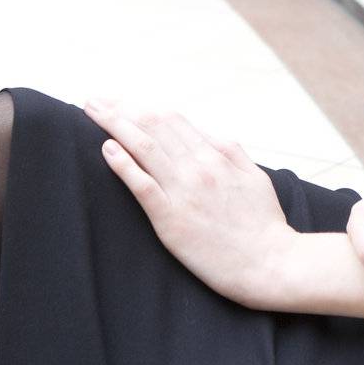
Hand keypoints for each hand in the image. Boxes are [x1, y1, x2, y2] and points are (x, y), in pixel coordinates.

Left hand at [82, 96, 297, 309]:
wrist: (270, 263)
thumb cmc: (264, 224)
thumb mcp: (255, 177)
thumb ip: (232, 152)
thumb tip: (210, 135)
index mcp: (217, 156)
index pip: (172, 121)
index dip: (142, 108)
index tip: (120, 103)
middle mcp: (198, 167)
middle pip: (153, 127)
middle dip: (120, 110)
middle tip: (94, 101)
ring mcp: (184, 192)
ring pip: (144, 147)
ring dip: (115, 125)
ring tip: (93, 113)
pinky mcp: (172, 219)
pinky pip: (142, 185)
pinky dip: (123, 163)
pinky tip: (107, 148)